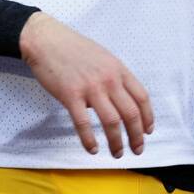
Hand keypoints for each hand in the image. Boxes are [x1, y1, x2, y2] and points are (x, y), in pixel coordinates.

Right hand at [19, 12, 153, 157]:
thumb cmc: (73, 48)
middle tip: (137, 150)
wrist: (46, 40)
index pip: (141, 97)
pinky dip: (90, 140)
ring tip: (117, 153)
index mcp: (118, 69)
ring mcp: (90, 87)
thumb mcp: (103, 57)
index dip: (147, 118)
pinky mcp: (70, 95)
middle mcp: (108, 79)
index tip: (147, 132)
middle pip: (131, 113)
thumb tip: (121, 100)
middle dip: (136, 136)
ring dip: (116, 142)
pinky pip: (83, 123)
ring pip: (111, 121)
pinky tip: (93, 149)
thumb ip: (115, 76)